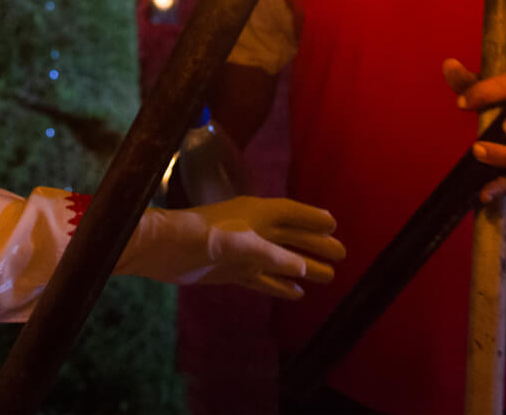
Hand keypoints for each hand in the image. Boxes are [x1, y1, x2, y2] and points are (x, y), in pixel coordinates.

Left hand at [119, 196, 344, 299]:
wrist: (164, 250)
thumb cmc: (201, 237)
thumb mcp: (238, 244)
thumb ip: (270, 256)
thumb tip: (302, 268)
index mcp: (255, 214)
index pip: (290, 213)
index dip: (311, 218)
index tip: (333, 224)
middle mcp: (251, 230)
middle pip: (290, 236)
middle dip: (315, 244)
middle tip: (342, 254)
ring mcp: (241, 252)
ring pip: (280, 260)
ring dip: (303, 267)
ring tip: (329, 276)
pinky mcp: (230, 271)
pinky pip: (262, 278)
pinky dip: (280, 285)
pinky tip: (297, 293)